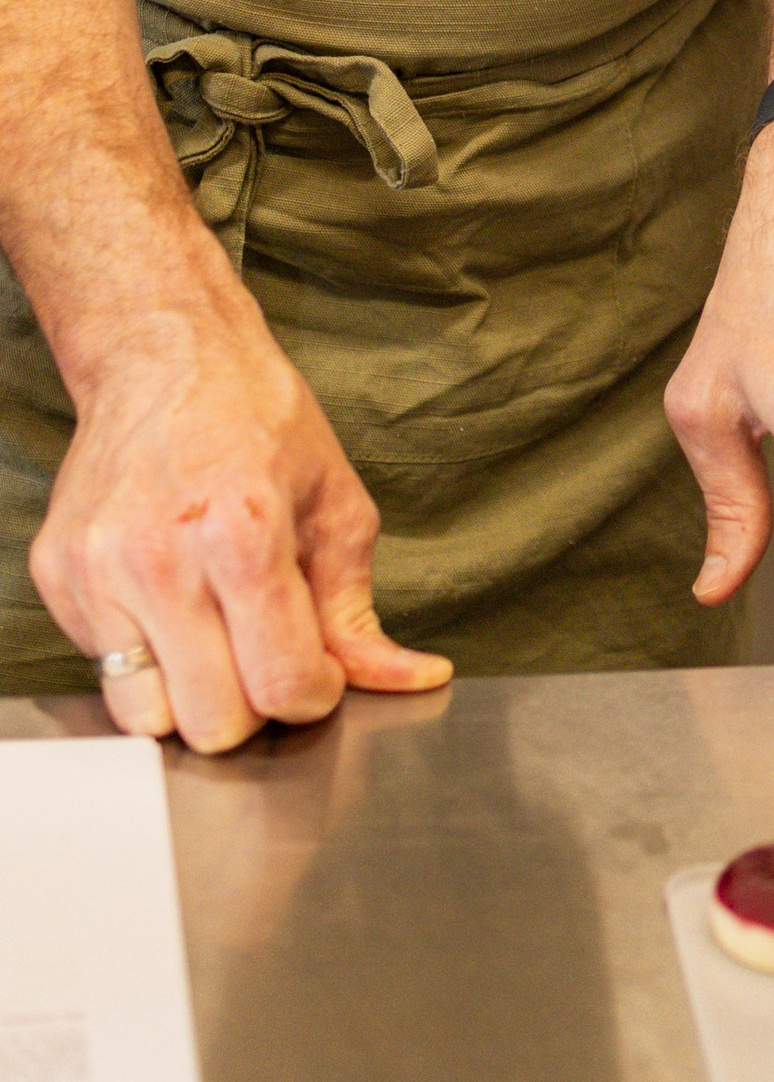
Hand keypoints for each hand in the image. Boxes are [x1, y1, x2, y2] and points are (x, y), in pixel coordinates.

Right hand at [29, 280, 452, 752]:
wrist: (164, 358)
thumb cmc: (258, 421)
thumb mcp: (337, 504)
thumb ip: (359, 608)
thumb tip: (409, 679)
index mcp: (244, 534)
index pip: (281, 685)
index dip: (313, 695)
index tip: (315, 673)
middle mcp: (161, 558)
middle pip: (213, 723)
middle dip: (254, 706)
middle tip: (264, 654)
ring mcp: (98, 571)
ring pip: (148, 719)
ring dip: (191, 697)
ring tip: (215, 638)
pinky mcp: (57, 578)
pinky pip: (104, 674)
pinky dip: (144, 661)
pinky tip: (168, 606)